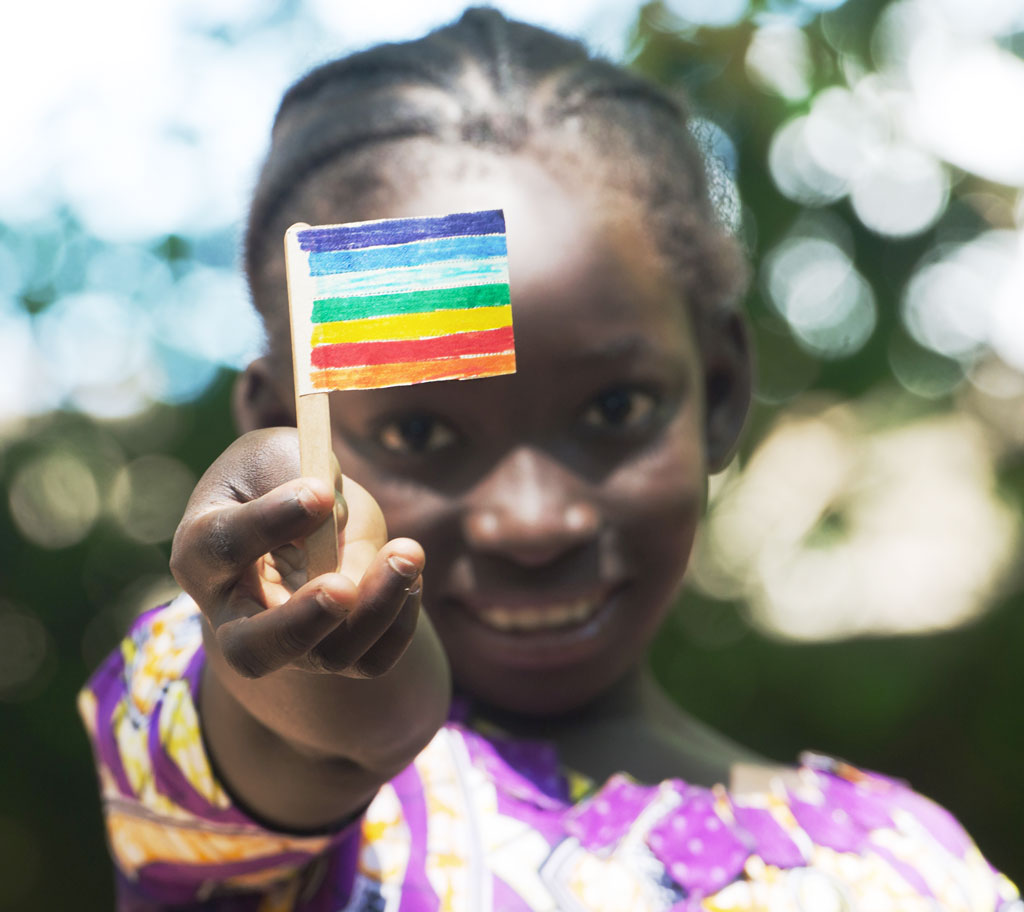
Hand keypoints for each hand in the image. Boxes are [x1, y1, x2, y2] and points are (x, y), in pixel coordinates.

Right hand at [170, 427, 424, 679]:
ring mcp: (286, 643)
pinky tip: (411, 578)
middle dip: (300, 622)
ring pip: (326, 655)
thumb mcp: (278, 456)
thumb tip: (331, 521)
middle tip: (342, 588)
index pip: (223, 547)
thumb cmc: (281, 477)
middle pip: (252, 650)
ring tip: (408, 552)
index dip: (270, 520)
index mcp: (203, 551)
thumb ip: (295, 474)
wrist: (307, 518)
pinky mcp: (333, 652)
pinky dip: (399, 623)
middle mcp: (234, 613)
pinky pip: (370, 661)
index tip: (322, 493)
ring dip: (376, 607)